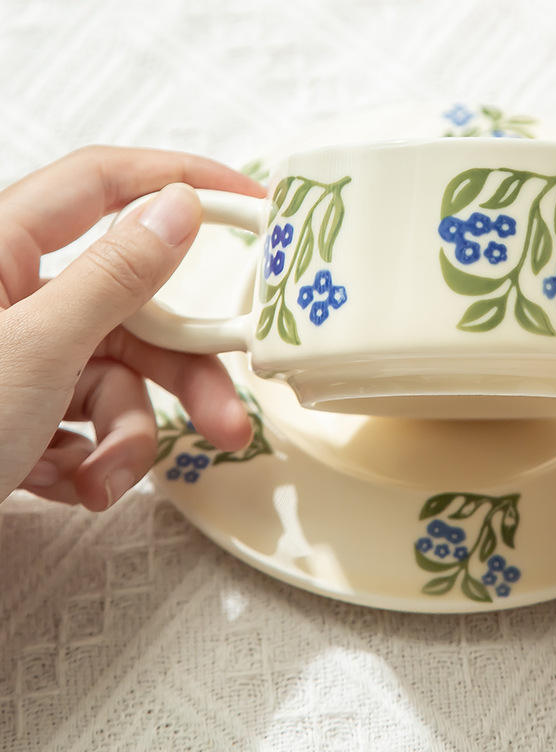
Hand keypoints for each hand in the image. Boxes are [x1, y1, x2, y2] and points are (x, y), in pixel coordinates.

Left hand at [0, 146, 264, 509]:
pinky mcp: (31, 412)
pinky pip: (93, 425)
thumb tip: (178, 207)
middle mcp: (20, 299)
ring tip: (98, 483)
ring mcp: (27, 359)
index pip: (105, 184)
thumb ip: (116, 277)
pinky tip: (57, 484)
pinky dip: (88, 462)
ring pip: (121, 384)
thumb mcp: (36, 349)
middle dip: (185, 377)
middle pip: (137, 313)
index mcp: (2, 250)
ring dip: (125, 442)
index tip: (250, 205)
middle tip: (229, 420)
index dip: (179, 181)